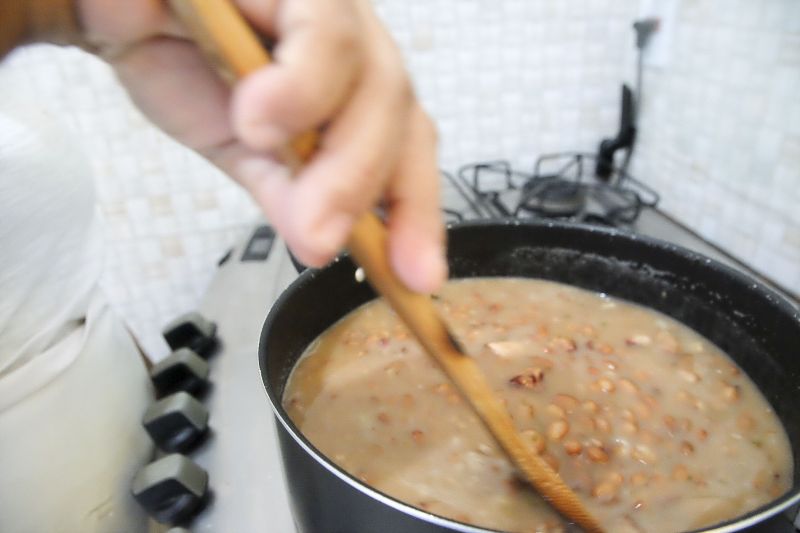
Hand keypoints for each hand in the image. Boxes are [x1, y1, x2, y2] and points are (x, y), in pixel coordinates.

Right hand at [78, 0, 445, 292]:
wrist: (112, 5)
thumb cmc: (177, 55)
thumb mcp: (238, 143)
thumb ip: (287, 189)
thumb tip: (320, 243)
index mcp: (351, 81)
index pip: (407, 145)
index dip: (416, 210)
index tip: (415, 275)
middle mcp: (354, 38)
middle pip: (400, 116)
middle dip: (364, 190)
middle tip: (322, 241)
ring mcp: (328, 5)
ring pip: (377, 79)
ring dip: (336, 152)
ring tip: (281, 179)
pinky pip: (325, 27)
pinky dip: (299, 87)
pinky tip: (259, 117)